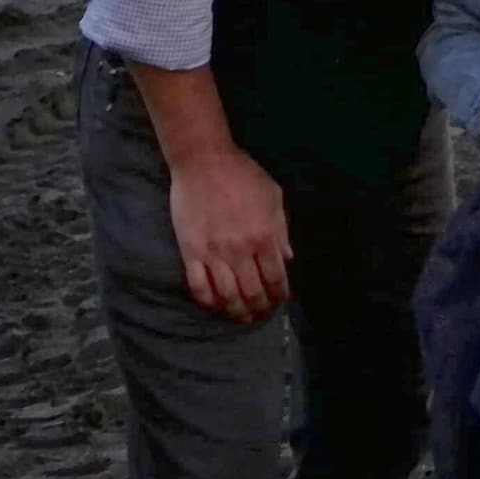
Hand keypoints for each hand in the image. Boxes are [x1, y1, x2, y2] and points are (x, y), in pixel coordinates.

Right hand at [168, 145, 291, 323]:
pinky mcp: (190, 252)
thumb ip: (281, 229)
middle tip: (261, 314)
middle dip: (260, 308)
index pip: (276, 278)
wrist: (203, 160)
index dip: (280, 295)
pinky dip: (209, 302)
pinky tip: (216, 306)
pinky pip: (199, 287)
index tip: (280, 301)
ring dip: (237, 312)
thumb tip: (288, 258)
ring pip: (227, 296)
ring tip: (242, 317)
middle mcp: (241, 250)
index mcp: (265, 236)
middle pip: (253, 292)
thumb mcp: (272, 196)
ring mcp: (214, 253)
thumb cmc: (242, 174)